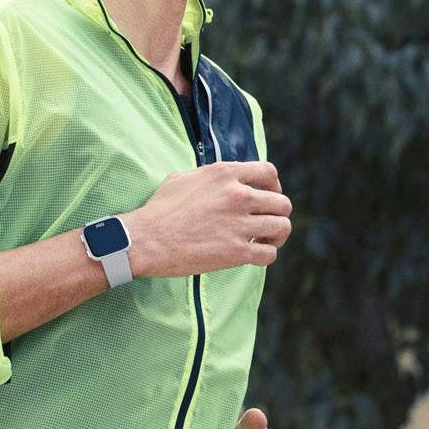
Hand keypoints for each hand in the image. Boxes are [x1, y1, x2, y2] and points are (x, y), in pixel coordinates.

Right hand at [126, 162, 291, 277]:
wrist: (145, 240)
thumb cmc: (159, 210)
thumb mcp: (183, 178)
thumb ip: (210, 176)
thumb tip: (221, 179)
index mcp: (225, 174)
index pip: (269, 173)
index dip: (274, 186)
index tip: (267, 196)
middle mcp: (237, 195)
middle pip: (282, 202)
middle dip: (277, 213)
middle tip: (265, 223)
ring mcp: (239, 224)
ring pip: (282, 227)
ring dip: (276, 235)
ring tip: (264, 240)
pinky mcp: (236, 252)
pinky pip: (269, 254)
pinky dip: (266, 255)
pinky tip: (254, 255)